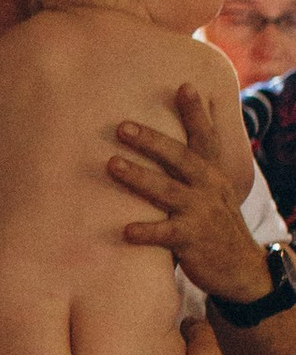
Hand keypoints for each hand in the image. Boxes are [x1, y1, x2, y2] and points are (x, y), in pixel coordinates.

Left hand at [112, 80, 273, 307]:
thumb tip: (163, 144)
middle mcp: (208, 188)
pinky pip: (165, 234)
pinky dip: (146, 231)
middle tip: (122, 126)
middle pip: (180, 157)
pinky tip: (125, 230)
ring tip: (111, 164)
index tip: (184, 86)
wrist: (241, 268)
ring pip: (167, 190)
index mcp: (212, 174)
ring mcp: (200, 213)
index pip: (205, 138)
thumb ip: (191, 170)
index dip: (196, 113)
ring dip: (138, 176)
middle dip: (151, 140)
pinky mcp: (191, 240)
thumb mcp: (212, 193)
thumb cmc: (215, 225)